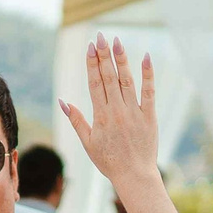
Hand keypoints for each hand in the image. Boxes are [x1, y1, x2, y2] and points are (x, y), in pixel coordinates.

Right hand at [58, 35, 159, 189]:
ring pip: (127, 81)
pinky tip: (146, 57)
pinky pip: (149, 92)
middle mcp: (117, 112)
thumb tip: (63, 101)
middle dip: (104, 56)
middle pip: (109, 78)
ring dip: (122, 60)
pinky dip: (148, 74)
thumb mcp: (88, 143)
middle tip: (101, 36)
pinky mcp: (149, 116)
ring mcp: (134, 113)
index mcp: (101, 117)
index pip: (95, 84)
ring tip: (117, 41)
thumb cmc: (109, 161)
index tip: (90, 47)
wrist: (134, 176)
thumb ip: (76, 120)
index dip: (92, 64)